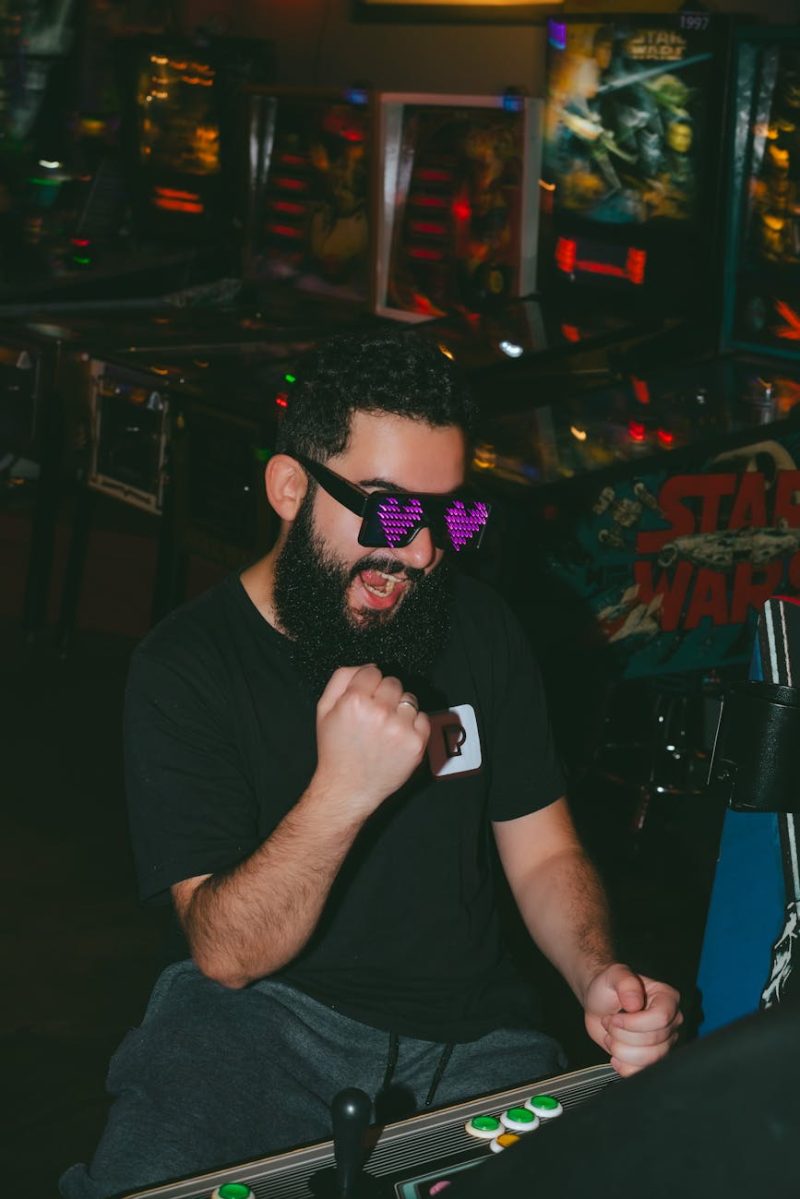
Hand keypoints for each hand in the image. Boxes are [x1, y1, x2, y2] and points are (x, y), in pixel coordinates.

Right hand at [314, 664, 429, 817]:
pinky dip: (413, 724)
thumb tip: (368, 666)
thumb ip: (341, 679)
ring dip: (400, 708)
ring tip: (386, 727)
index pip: (373, 671)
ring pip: (409, 698)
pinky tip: (397, 736)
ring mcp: (401, 728)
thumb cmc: (335, 749)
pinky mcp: (416, 743)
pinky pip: (423, 717)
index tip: (365, 697)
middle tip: (374, 714)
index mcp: (355, 700)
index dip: (367, 683)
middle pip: (393, 682)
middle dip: (384, 695)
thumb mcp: (324, 709)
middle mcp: (380, 712)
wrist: (348, 788)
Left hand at [583, 963, 682, 1077]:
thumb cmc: (608, 987)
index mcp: (667, 998)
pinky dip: (624, 1066)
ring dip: (620, 1049)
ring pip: (648, 1059)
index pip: (661, 1018)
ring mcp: (663, 1042)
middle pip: (653, 1041)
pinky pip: (642, 1072)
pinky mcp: (651, 1058)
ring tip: (611, 1035)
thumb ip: (626, 983)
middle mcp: (671, 1022)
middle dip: (622, 1035)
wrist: (600, 1004)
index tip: (615, 1017)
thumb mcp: (614, 975)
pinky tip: (615, 1054)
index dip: (634, 1023)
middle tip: (609, 1022)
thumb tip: (635, 1003)